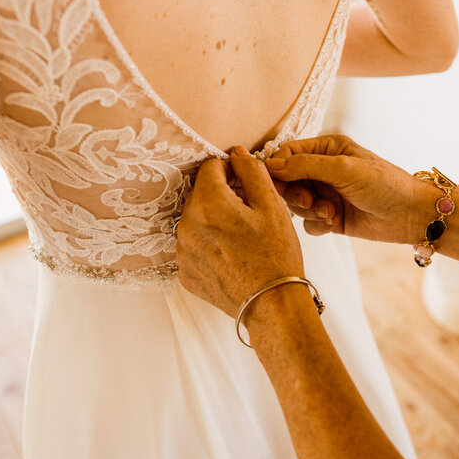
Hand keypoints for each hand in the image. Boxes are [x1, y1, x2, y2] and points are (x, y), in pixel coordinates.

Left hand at [176, 146, 305, 317]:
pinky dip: (209, 244)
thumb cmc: (276, 256)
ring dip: (215, 220)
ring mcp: (183, 252)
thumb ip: (252, 171)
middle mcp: (186, 226)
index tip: (246, 183)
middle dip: (223, 195)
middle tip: (249, 213)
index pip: (210, 167)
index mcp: (207, 204)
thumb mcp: (271, 206)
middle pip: (201, 194)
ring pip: (197, 220)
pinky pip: (194, 246)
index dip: (231, 170)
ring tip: (242, 237)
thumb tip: (237, 153)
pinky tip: (232, 255)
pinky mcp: (186, 272)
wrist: (271, 305)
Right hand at [264, 135, 433, 243]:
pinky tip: (333, 222)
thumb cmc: (384, 184)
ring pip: (296, 203)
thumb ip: (305, 165)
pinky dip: (316, 224)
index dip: (277, 167)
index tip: (275, 180)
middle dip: (293, 192)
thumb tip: (270, 165)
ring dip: (307, 210)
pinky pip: (308, 223)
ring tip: (328, 212)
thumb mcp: (343, 169)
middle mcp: (324, 170)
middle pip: (287, 180)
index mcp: (327, 149)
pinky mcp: (331, 217)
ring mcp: (327, 194)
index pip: (288, 153)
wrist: (410, 215)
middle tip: (307, 199)